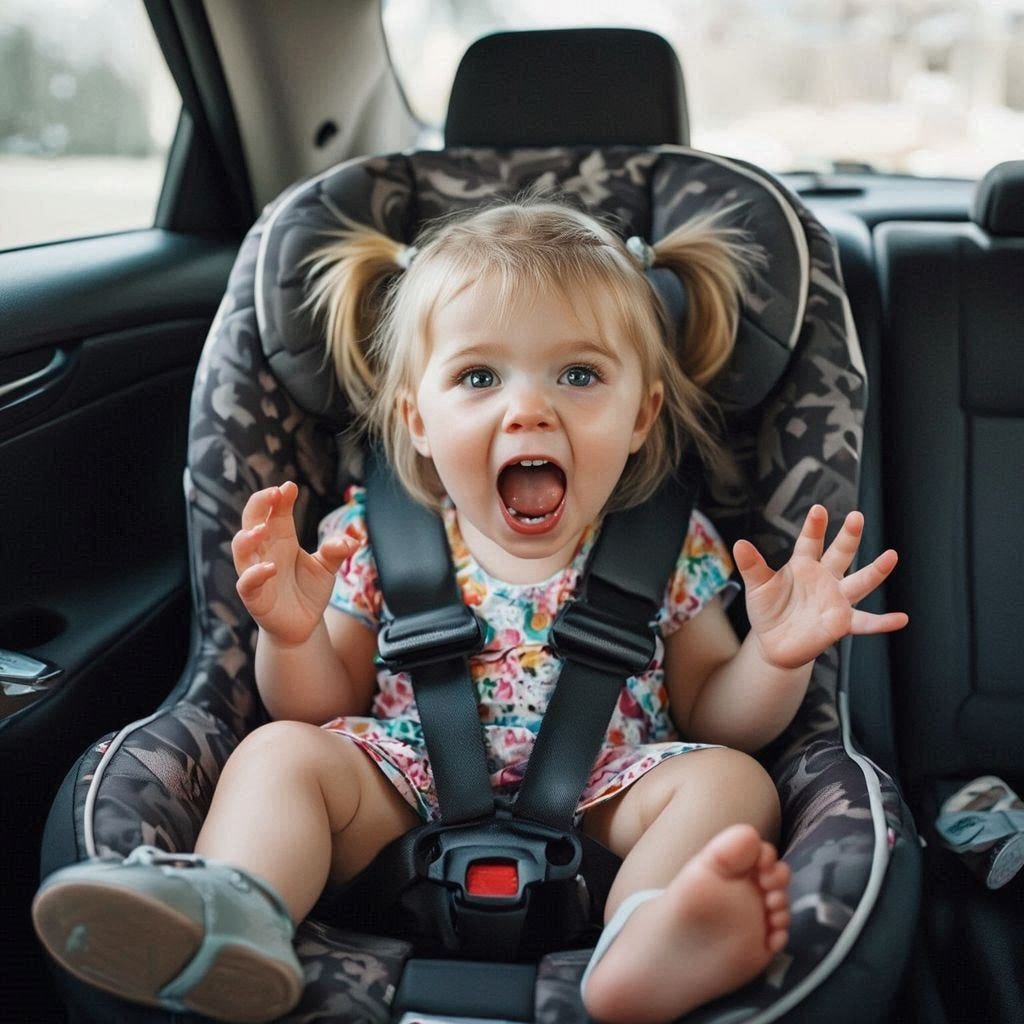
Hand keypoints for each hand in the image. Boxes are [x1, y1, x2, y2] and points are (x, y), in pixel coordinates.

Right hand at [232, 481, 358, 644]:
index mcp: (281, 538)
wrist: (302, 625)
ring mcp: (255, 572)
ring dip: (248, 537)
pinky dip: (254, 574)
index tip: (290, 487)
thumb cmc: (309, 590)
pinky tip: (270, 567)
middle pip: (252, 521)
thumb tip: (350, 540)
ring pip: (241, 550)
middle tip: (274, 494)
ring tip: (262, 529)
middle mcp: (265, 551)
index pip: (275, 511)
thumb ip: (336, 552)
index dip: (279, 498)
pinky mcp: (254, 596)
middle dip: (259, 505)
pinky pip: (246, 582)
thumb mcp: (327, 568)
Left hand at [733, 505, 907, 669]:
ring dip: (876, 570)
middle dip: (848, 536)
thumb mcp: (757, 586)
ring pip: (860, 583)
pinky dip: (884, 622)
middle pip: (840, 554)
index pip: (810, 542)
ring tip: (891, 556)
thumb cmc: (769, 610)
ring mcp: (835, 600)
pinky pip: (866, 622)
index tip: (818, 509)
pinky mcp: (840, 623)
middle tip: (856, 516)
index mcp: (803, 565)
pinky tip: (901, 618)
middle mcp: (825, 579)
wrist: (774, 643)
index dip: (814, 526)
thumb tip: (739, 544)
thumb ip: (752, 566)